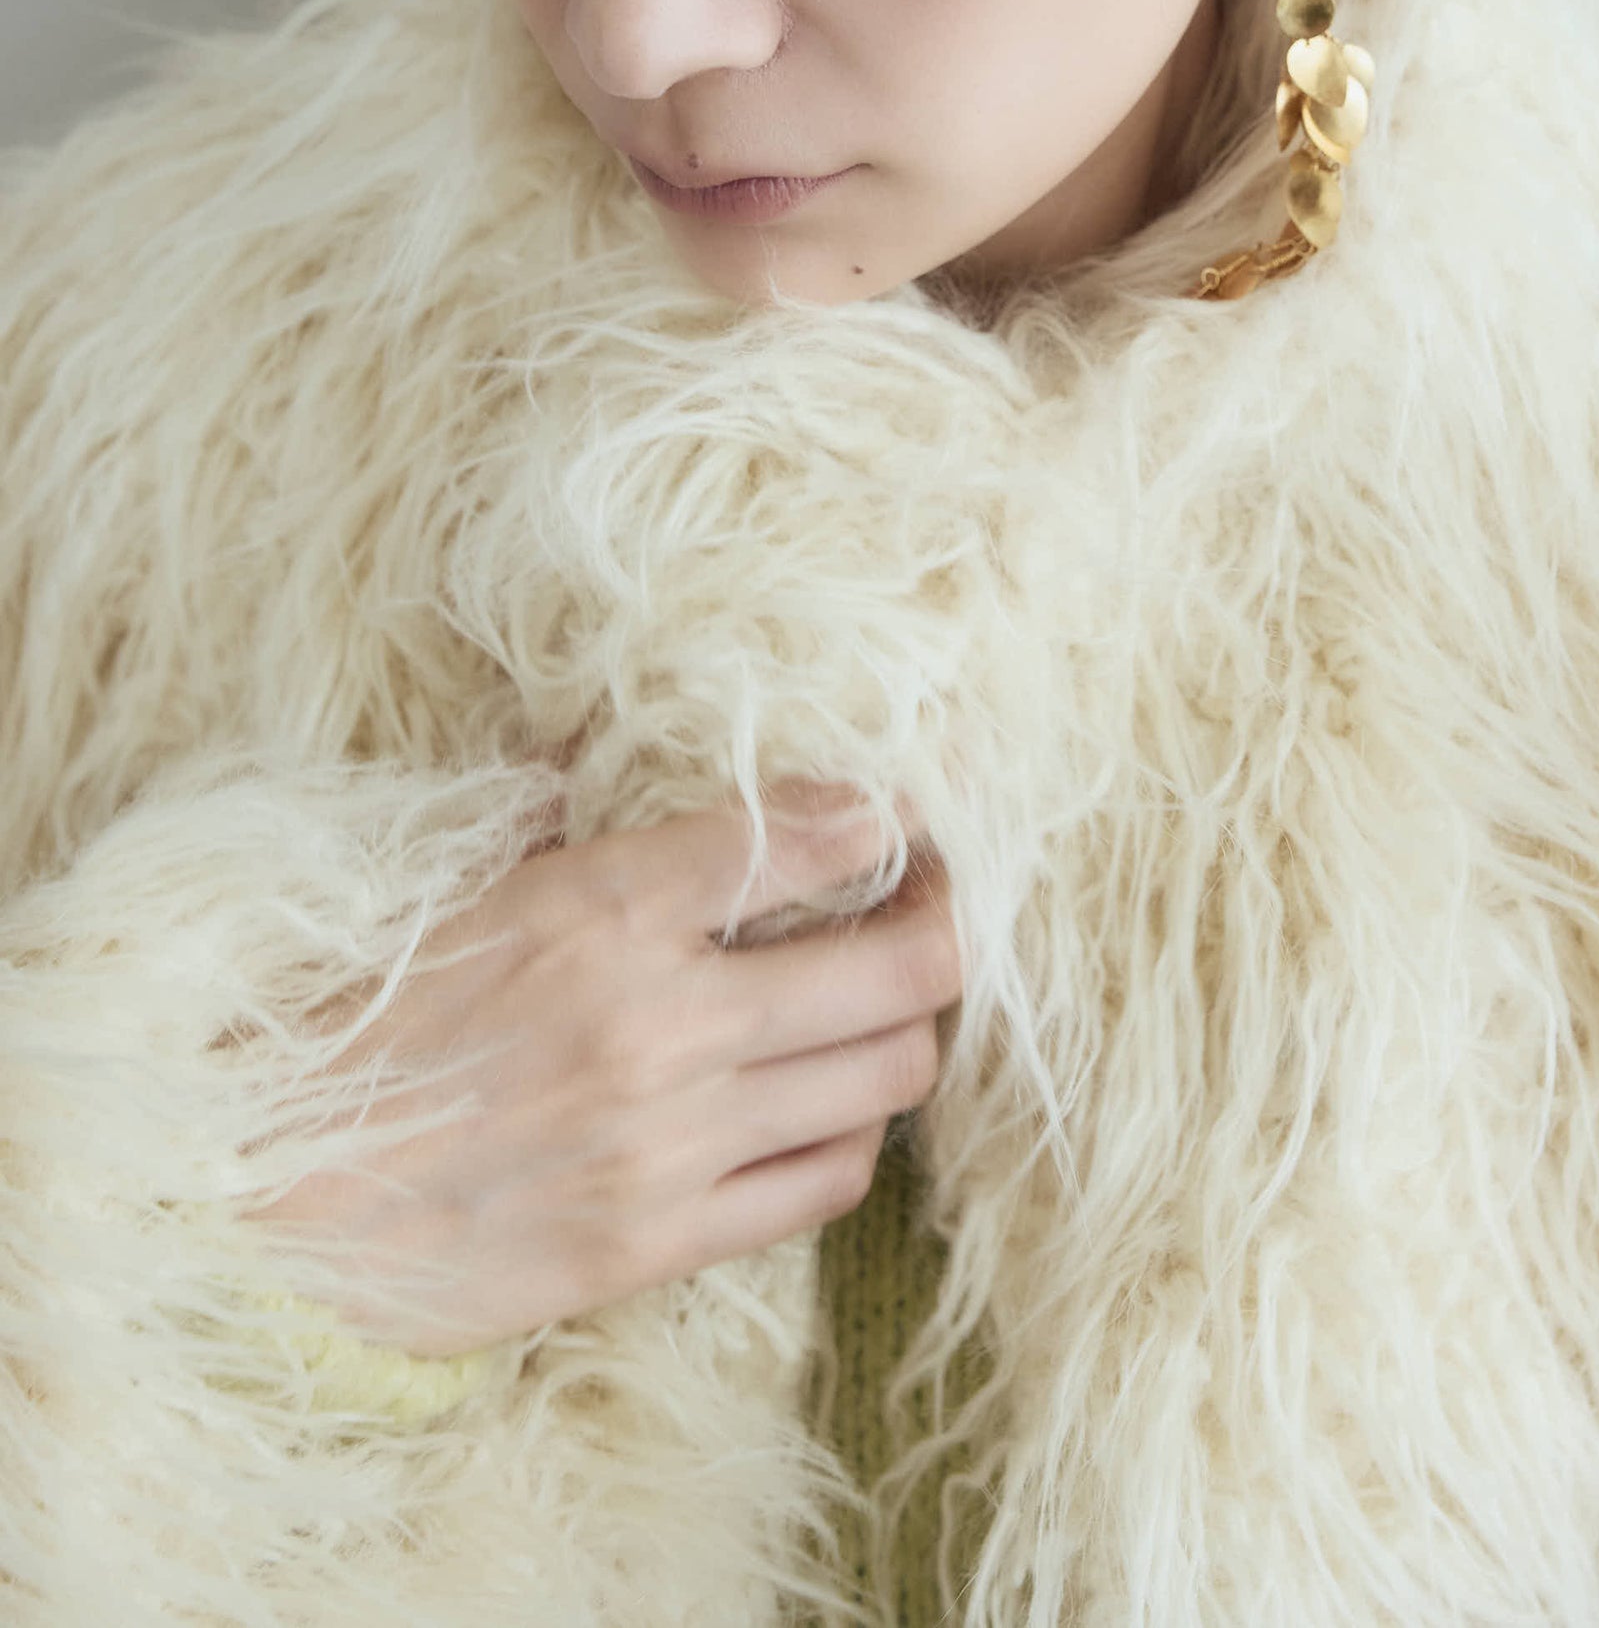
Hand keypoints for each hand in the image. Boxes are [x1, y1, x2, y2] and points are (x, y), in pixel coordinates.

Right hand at [247, 779, 960, 1355]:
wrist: (261, 1199)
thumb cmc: (350, 1022)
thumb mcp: (451, 881)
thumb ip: (547, 809)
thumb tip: (598, 746)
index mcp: (603, 908)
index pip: (811, 839)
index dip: (886, 817)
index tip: (901, 811)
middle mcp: (663, 1023)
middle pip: (903, 968)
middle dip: (946, 923)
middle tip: (936, 903)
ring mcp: (673, 1142)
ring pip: (886, 1076)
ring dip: (904, 1029)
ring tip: (884, 1002)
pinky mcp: (660, 1243)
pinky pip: (827, 1181)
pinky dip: (849, 1131)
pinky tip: (821, 1099)